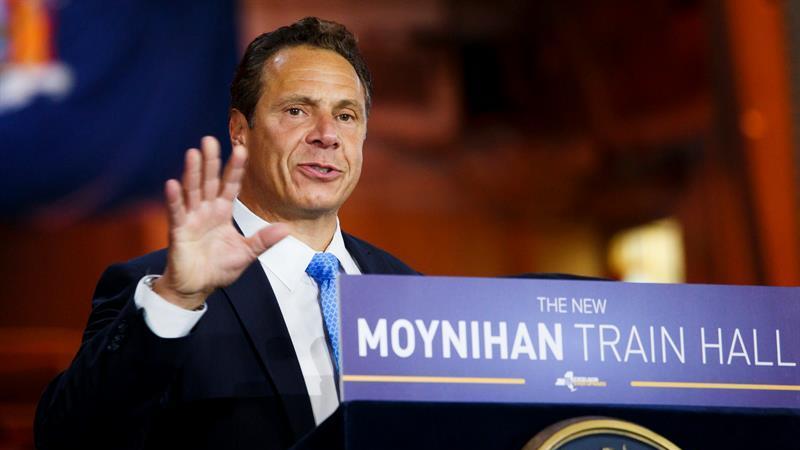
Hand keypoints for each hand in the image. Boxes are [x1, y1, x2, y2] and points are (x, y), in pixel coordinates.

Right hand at [153, 136, 288, 309]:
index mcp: (222, 212)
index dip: (235, 169)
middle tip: (210, 140)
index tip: (241, 149)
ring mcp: (191, 218)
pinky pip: (177, 212)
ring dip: (192, 173)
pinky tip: (173, 183)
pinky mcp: (178, 231)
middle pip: (209, 181)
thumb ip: (264, 240)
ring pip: (192, 191)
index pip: (230, 185)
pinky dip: (174, 199)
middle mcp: (206, 210)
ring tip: (193, 153)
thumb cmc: (219, 268)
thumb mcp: (247, 253)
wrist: (197, 287)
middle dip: (211, 161)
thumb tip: (287, 229)